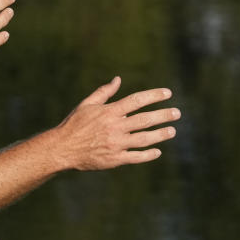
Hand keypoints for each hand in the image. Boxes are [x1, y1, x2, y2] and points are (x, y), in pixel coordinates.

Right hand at [53, 76, 178, 170]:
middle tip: (177, 113)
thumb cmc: (74, 124)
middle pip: (145, 119)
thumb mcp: (87, 104)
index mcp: (109, 112)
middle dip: (164, 115)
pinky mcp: (115, 159)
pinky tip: (157, 151)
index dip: (154, 95)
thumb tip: (118, 79)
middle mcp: (115, 127)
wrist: (63, 148)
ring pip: (144, 139)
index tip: (168, 93)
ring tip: (172, 131)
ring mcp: (116, 144)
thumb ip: (104, 92)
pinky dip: (148, 154)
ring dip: (161, 134)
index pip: (136, 100)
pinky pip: (136, 157)